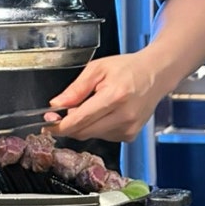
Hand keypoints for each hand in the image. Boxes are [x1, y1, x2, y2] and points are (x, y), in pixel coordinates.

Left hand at [47, 52, 162, 142]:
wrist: (157, 74)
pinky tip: (104, 113)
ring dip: (83, 125)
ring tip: (92, 106)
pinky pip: (102, 136)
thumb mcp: (97, 69)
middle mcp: (124, 116)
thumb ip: (76, 88)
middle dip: (68, 125)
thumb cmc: (128, 69)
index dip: (60, 125)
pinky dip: (96, 128)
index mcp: (115, 96)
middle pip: (83, 131)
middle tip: (62, 113)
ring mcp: (128, 128)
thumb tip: (56, 104)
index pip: (80, 119)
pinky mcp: (130, 136)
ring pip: (91, 135)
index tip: (47, 125)